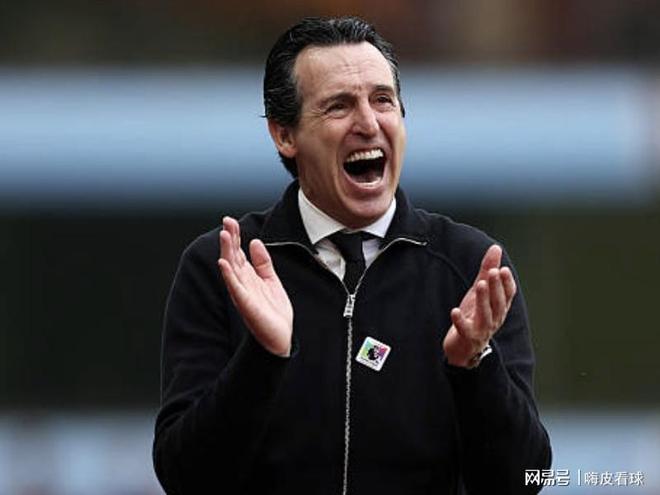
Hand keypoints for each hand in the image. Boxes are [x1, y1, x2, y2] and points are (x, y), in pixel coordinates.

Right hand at [217, 216, 292, 355]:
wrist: (280, 336)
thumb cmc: (273, 311)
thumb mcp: (271, 280)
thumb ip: (263, 262)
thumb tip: (254, 241)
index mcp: (248, 276)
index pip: (238, 252)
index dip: (234, 236)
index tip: (230, 220)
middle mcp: (242, 283)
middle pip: (233, 256)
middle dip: (229, 239)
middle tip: (226, 221)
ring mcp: (242, 293)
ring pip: (232, 269)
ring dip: (227, 251)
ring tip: (224, 235)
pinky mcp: (246, 305)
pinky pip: (235, 288)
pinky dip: (229, 276)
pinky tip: (224, 264)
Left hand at [442, 244, 516, 366]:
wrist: (463, 347)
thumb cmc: (474, 316)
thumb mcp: (479, 291)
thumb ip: (487, 270)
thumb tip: (496, 248)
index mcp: (499, 307)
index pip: (508, 295)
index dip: (506, 283)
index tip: (504, 269)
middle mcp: (494, 319)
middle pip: (498, 302)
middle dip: (496, 287)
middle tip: (493, 272)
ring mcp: (482, 329)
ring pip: (485, 314)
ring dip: (483, 300)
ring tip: (480, 285)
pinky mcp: (468, 338)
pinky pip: (465, 329)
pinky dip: (460, 321)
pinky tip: (455, 311)